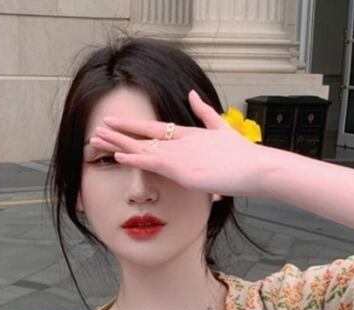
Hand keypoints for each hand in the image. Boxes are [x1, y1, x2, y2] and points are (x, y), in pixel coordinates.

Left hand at [87, 89, 277, 198]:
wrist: (257, 168)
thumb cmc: (243, 156)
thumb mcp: (223, 128)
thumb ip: (205, 112)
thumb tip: (192, 94)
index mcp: (189, 135)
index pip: (155, 128)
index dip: (133, 126)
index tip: (115, 123)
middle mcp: (181, 142)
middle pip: (143, 135)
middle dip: (119, 133)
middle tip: (96, 130)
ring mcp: (181, 156)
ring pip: (142, 148)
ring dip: (118, 145)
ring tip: (96, 141)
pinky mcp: (183, 171)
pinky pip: (152, 163)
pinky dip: (134, 159)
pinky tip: (117, 156)